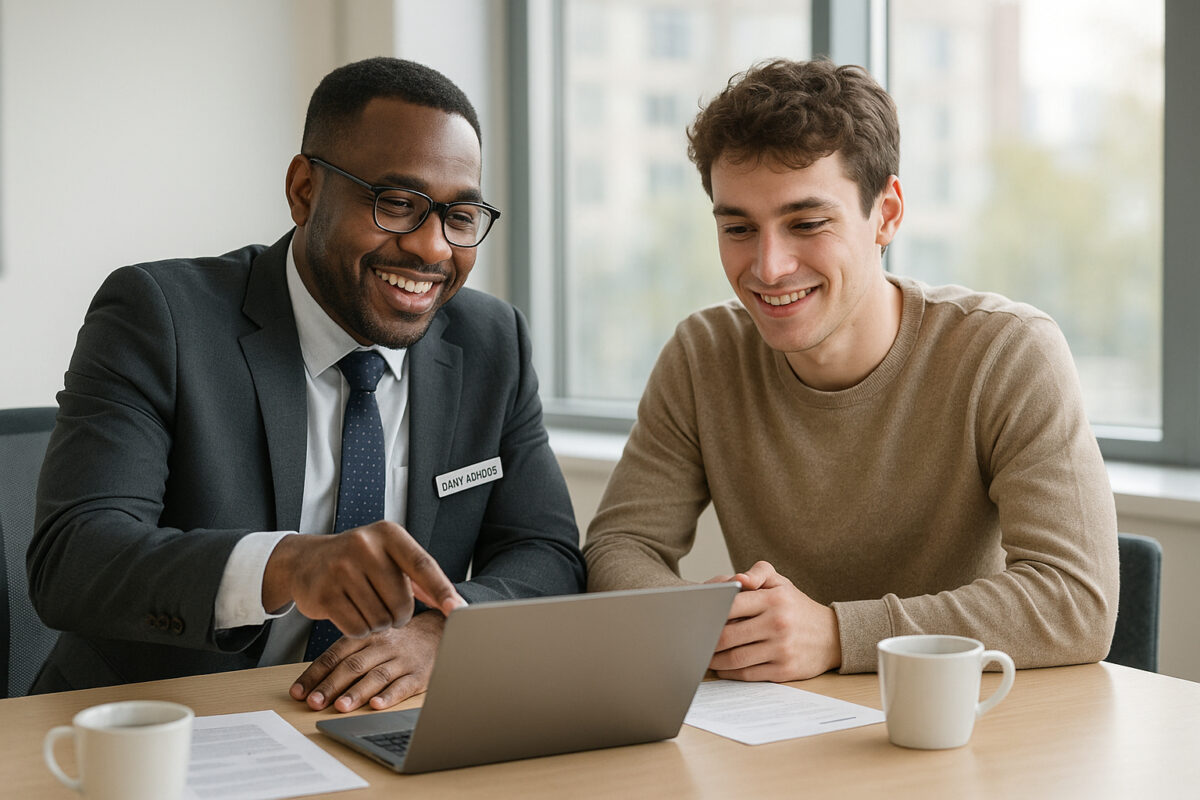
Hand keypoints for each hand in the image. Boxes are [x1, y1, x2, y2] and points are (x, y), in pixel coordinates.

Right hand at [262, 521, 464, 638]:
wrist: (306, 560)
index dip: (442, 590)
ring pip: (380, 620)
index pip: (423, 565)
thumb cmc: (358, 560)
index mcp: (388, 534)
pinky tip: (352, 614)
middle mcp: (365, 546)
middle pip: (402, 603)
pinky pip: (357, 629)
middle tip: (387, 606)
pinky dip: (359, 630)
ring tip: (366, 606)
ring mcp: (341, 569)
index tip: (459, 608)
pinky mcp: (323, 593)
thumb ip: (420, 577)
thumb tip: (453, 603)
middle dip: (400, 615)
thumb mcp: (389, 555)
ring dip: (378, 624)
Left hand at [291, 611, 444, 711]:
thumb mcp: (370, 637)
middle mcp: (381, 646)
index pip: (334, 655)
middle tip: (315, 703)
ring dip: (357, 692)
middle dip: (331, 686)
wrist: (439, 630)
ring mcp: (401, 660)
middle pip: (352, 666)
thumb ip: (345, 654)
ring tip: (341, 707)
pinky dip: (390, 696)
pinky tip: (377, 705)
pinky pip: (403, 685)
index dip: (314, 674)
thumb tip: (312, 681)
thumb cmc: (397, 640)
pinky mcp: (419, 674)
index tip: (298, 693)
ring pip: (376, 676)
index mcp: (365, 636)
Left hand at [706, 561, 840, 681]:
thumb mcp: (782, 583)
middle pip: (727, 635)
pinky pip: (748, 674)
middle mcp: (778, 624)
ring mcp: (781, 649)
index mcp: (774, 599)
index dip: (709, 611)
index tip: (697, 616)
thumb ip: (758, 573)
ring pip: (735, 658)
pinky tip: (722, 668)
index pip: (730, 604)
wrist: (833, 636)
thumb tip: (736, 579)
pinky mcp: (784, 670)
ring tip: (704, 655)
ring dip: (714, 660)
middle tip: (694, 640)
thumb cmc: (797, 607)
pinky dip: (730, 673)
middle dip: (706, 640)